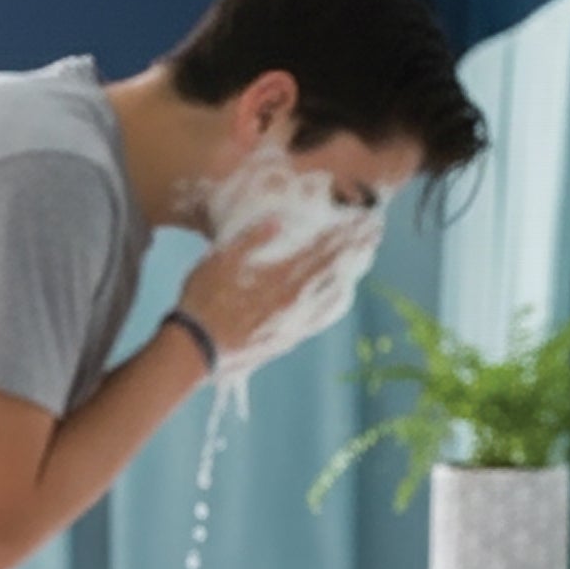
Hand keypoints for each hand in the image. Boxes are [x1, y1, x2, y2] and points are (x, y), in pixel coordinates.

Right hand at [176, 219, 361, 368]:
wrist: (197, 350)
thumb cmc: (202, 300)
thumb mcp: (219, 260)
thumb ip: (249, 241)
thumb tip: (277, 221)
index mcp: (278, 276)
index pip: (318, 250)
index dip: (341, 234)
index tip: (361, 219)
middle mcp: (292, 300)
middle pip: (330, 270)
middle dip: (352, 250)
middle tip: (372, 234)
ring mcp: (293, 322)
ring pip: (329, 294)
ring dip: (347, 273)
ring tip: (363, 259)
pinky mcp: (287, 338)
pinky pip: (318, 319)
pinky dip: (334, 304)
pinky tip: (342, 297)